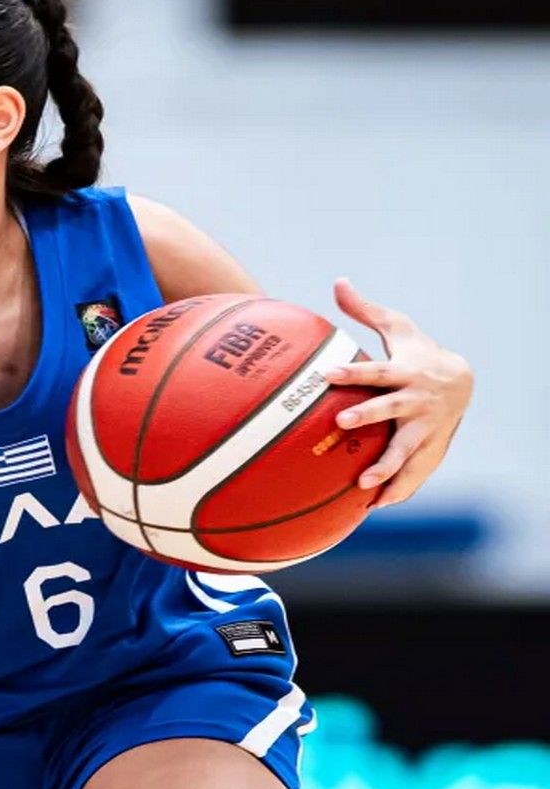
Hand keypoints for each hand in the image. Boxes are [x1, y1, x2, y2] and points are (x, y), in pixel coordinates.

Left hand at [325, 278, 473, 506]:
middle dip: (368, 416)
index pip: (376, 370)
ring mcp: (426, 427)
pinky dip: (399, 489)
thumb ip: (365, 310)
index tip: (326, 374)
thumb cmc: (418, 353)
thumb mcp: (397, 328)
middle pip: (391, 408)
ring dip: (387, 467)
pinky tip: (374, 507)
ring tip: (363, 486)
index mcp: (405, 372)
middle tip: (341, 423)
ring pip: (407, 449)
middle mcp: (416, 401)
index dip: (352, 371)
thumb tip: (338, 281)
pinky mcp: (431, 448)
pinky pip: (415, 473)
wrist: (462, 381)